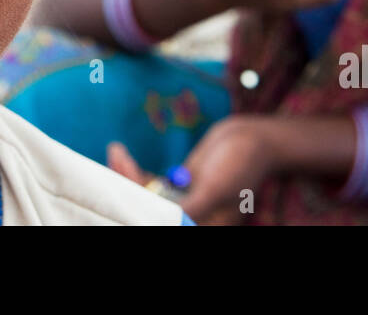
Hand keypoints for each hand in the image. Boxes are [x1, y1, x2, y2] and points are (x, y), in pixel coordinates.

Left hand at [106, 116, 274, 225]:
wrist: (254, 138)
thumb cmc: (243, 162)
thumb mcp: (216, 188)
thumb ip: (188, 208)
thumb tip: (156, 220)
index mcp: (204, 228)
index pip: (162, 225)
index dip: (138, 217)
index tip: (118, 200)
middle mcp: (191, 222)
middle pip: (148, 214)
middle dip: (127, 192)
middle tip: (112, 165)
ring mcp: (182, 206)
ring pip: (144, 198)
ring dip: (126, 178)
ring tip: (115, 154)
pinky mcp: (176, 189)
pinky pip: (147, 184)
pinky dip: (133, 170)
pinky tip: (118, 151)